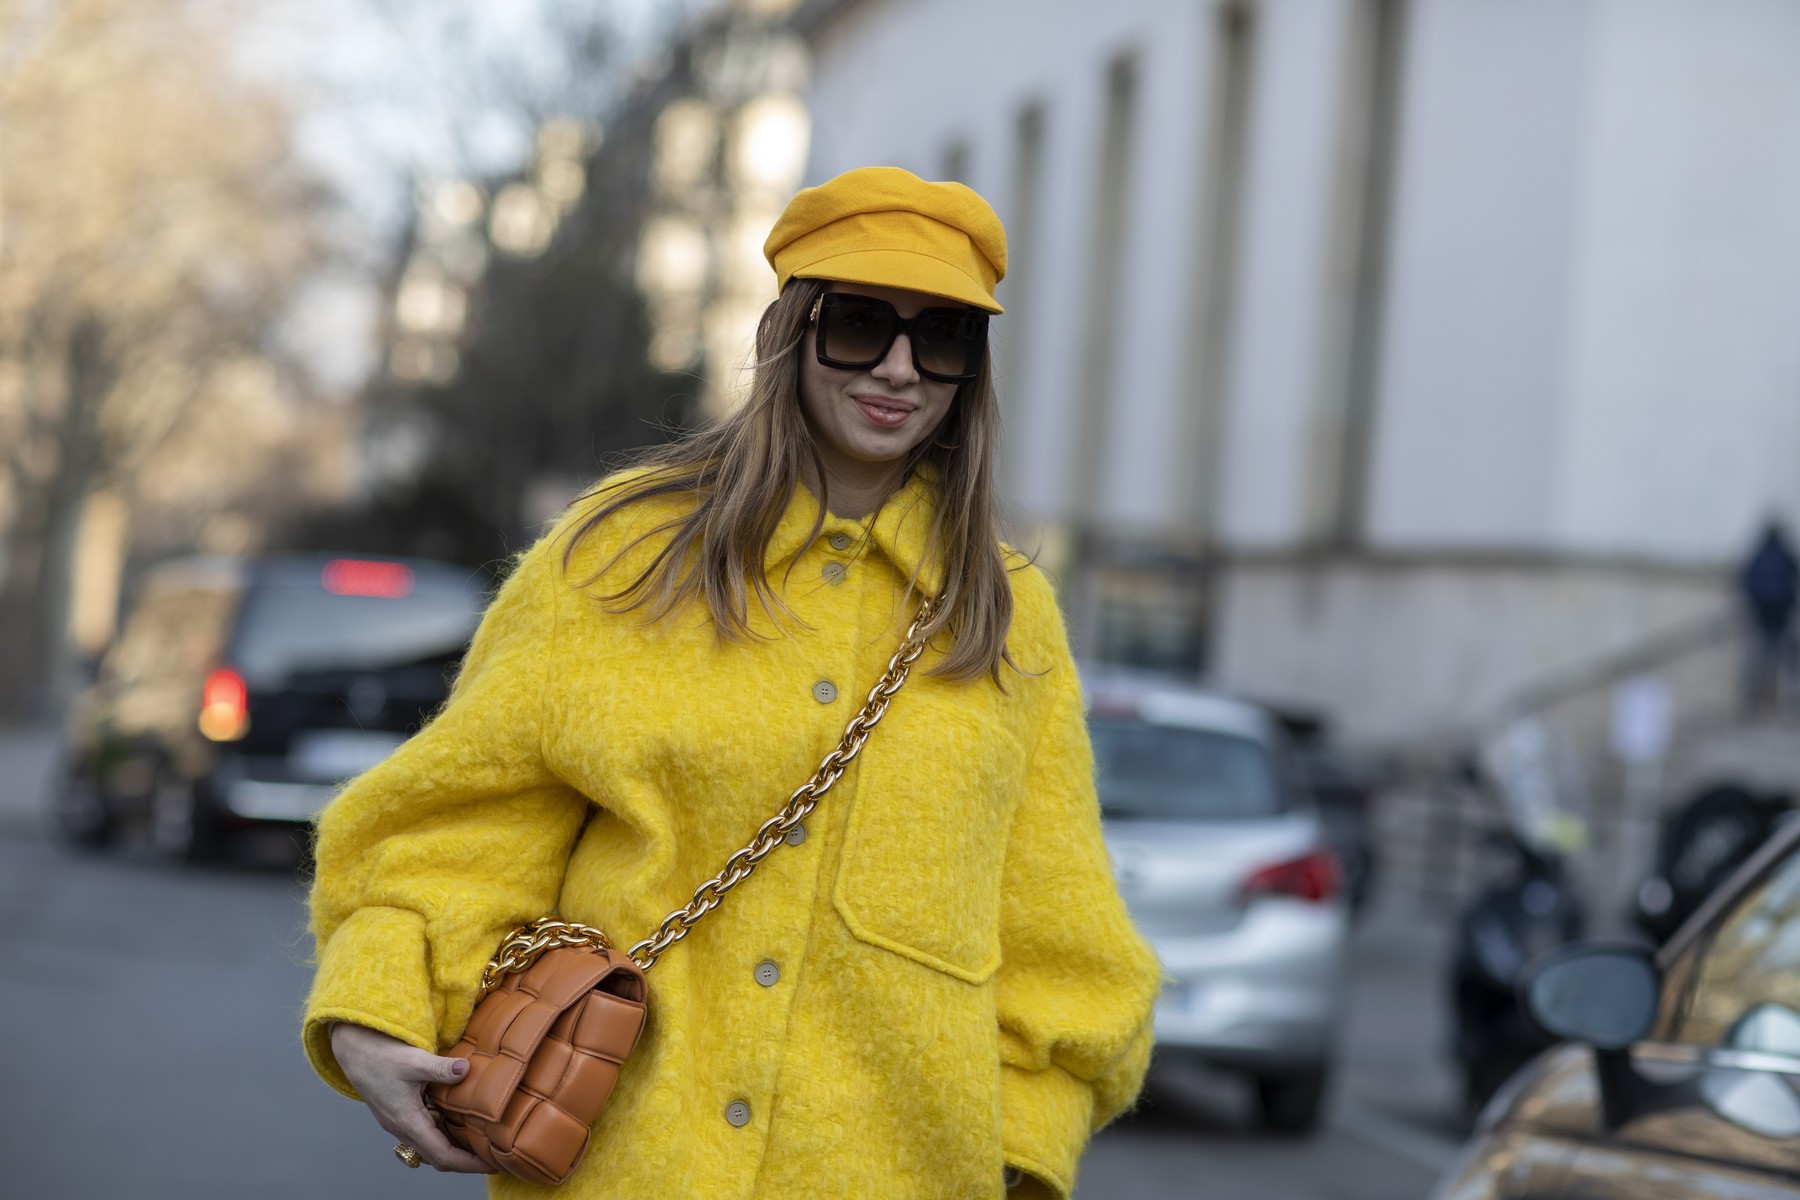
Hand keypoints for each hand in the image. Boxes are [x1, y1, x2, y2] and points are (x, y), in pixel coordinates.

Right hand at [328, 1022, 493, 1172]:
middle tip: (492, 1157)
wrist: (355, 1050)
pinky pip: (424, 1134)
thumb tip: (466, 1069)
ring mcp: (400, 1123)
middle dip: (465, 1162)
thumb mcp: (414, 1060)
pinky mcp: (400, 1114)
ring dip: (454, 1150)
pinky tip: (459, 1124)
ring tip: (481, 1144)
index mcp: (408, 1122)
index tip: (491, 1164)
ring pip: (430, 1147)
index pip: (442, 1155)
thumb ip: (441, 1068)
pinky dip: (443, 1136)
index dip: (468, 1163)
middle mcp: (403, 1128)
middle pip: (437, 1157)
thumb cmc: (381, 1055)